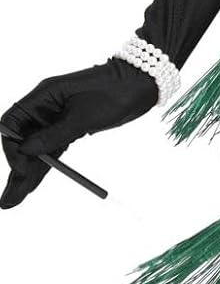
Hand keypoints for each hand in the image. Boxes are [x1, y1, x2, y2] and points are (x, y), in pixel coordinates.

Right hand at [1, 58, 158, 208]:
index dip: (11, 147)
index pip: (12, 123)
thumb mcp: (84, 116)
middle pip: (21, 140)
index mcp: (44, 95)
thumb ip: (54, 135)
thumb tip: (25, 151)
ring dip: (25, 174)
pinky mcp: (69, 127)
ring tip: (12, 202)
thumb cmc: (114, 91)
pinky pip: (51, 150)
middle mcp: (45, 106)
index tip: (23, 168)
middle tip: (8, 201)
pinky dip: (43, 167)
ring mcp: (56, 118)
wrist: (142, 82)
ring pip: (35, 149)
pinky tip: (31, 185)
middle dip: (16, 169)